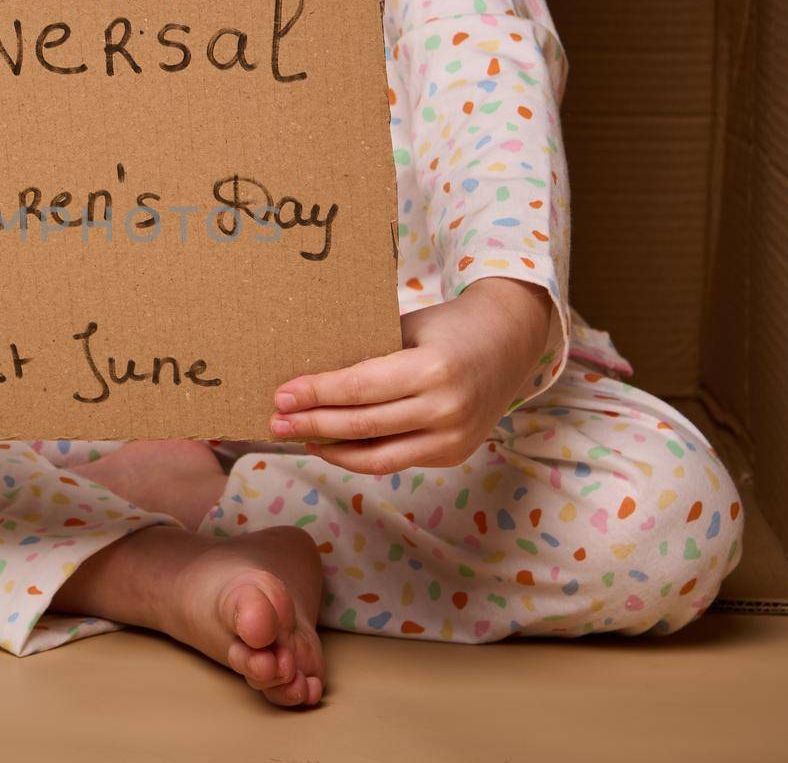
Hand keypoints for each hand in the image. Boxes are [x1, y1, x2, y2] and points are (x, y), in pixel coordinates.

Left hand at [267, 278, 552, 473]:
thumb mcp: (407, 328)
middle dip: (312, 424)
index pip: (360, 387)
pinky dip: (359, 455)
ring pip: (377, 456)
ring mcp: (454, 437)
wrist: (511, 341)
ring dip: (330, 449)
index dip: (317, 394)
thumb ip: (367, 355)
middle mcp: (447, 408)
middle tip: (276, 420)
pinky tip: (331, 445)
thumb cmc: (447, 326)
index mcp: (433, 368)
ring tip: (297, 437)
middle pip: (363, 425)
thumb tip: (308, 378)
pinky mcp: (454, 454)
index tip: (281, 395)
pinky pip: (396, 461)